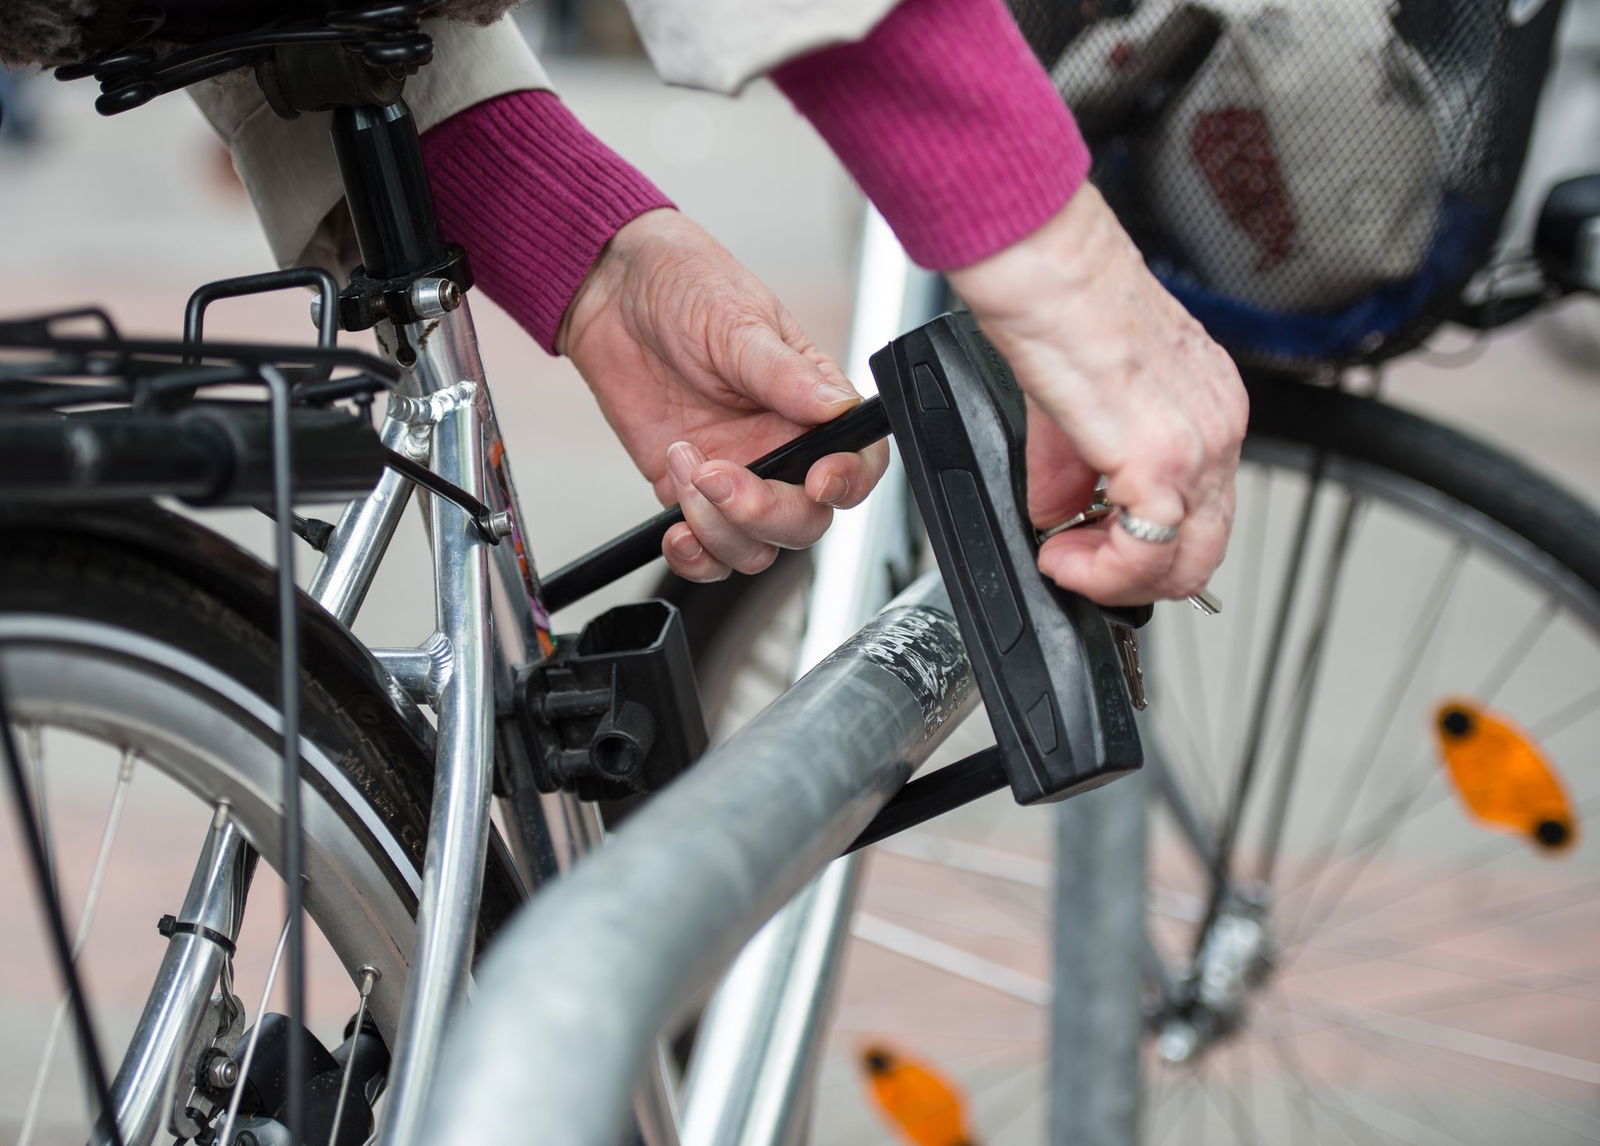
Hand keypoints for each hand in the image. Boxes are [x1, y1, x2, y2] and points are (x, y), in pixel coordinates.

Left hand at [558, 209, 888, 581]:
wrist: (611, 294)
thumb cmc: (685, 287)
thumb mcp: (738, 321)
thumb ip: (785, 373)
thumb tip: (837, 405)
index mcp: (813, 403)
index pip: (859, 460)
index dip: (848, 482)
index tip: (816, 481)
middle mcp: (782, 447)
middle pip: (806, 519)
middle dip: (764, 513)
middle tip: (717, 475)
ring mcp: (738, 475)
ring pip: (756, 546)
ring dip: (720, 530)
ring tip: (683, 467)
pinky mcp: (690, 492)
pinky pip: (708, 553)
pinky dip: (695, 557)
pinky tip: (675, 529)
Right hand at [947, 185, 1247, 605]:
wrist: (1046, 265)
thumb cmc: (1060, 300)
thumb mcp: (1075, 399)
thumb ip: (1073, 465)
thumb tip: (1057, 511)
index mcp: (1208, 405)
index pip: (1202, 512)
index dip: (1139, 545)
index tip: (1082, 541)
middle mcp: (1219, 425)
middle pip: (1206, 552)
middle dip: (1133, 577)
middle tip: (1075, 561)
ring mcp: (1198, 445)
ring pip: (1186, 565)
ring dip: (1114, 578)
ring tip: (1063, 556)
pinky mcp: (1161, 458)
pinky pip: (1146, 554)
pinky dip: (1101, 572)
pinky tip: (1061, 554)